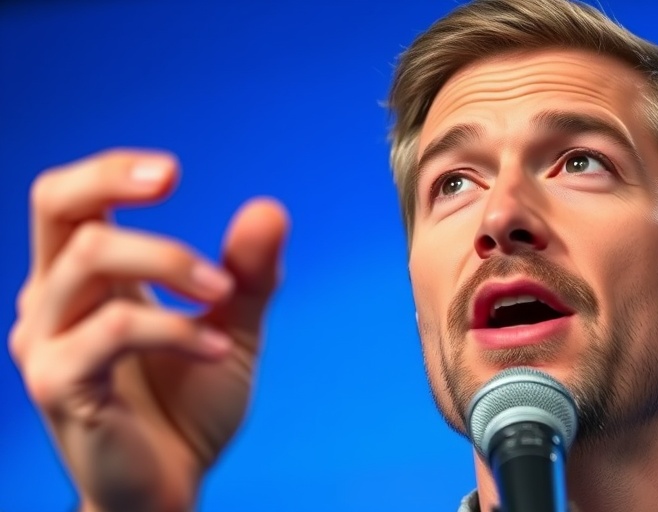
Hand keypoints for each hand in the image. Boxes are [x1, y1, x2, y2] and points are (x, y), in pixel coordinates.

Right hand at [7, 149, 288, 511]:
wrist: (170, 490)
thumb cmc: (189, 407)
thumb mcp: (228, 327)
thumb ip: (247, 274)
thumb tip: (270, 208)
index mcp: (89, 281)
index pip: (69, 199)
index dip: (109, 171)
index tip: (172, 170)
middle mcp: (53, 302)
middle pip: (56, 206)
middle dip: (111, 180)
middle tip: (174, 177)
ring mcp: (46, 343)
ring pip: (91, 258)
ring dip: (172, 263)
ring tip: (224, 293)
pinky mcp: (56, 384)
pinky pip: (112, 329)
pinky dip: (174, 328)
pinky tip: (215, 350)